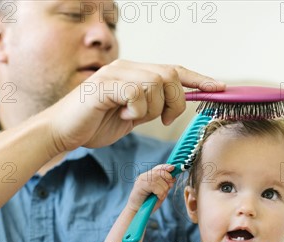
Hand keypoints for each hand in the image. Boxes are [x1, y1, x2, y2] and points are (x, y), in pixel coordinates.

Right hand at [41, 60, 224, 152]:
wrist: (63, 132)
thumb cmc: (95, 125)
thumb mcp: (132, 117)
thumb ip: (152, 108)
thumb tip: (175, 106)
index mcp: (135, 73)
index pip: (174, 69)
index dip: (199, 78)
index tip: (220, 87)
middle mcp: (127, 67)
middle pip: (170, 75)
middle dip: (176, 101)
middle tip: (165, 120)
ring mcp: (115, 73)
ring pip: (155, 83)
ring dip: (153, 109)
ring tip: (133, 118)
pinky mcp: (105, 84)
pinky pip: (137, 93)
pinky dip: (136, 110)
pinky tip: (123, 116)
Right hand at [127, 164, 175, 212]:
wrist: (137, 212)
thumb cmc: (149, 203)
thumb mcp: (160, 193)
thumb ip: (166, 185)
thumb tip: (173, 178)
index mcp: (149, 176)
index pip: (159, 168)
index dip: (166, 167)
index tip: (173, 168)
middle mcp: (144, 176)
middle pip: (159, 172)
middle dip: (167, 179)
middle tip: (168, 188)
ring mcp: (141, 180)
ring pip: (157, 179)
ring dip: (163, 189)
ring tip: (160, 196)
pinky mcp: (139, 185)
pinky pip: (154, 185)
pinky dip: (159, 192)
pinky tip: (157, 197)